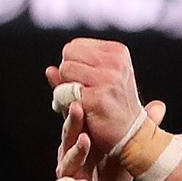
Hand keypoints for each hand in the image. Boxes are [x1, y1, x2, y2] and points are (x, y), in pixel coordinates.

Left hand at [50, 38, 145, 155]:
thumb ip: (77, 70)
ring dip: (66, 88)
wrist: (132, 135)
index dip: (73, 64)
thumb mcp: (102, 81)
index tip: (87, 81)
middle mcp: (116, 62)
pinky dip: (66, 102)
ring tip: (82, 101)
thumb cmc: (114, 107)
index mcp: (118, 52)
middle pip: (69, 54)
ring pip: (65, 70)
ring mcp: (107, 79)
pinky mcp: (97, 98)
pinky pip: (64, 91)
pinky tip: (81, 110)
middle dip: (68, 73)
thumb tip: (49, 70)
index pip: (75, 45)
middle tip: (82, 91)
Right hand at [51, 80, 166, 180]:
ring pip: (67, 160)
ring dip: (76, 150)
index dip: (73, 99)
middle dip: (72, 120)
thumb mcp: (125, 150)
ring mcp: (67, 173)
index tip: (71, 81)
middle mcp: (70, 152)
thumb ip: (138, 128)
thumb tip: (159, 105)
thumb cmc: (109, 173)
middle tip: (77, 105)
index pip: (77, 116)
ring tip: (85, 140)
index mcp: (82, 138)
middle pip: (69, 133)